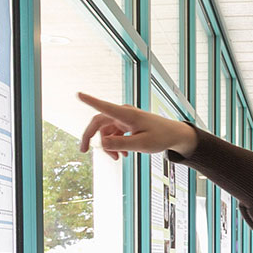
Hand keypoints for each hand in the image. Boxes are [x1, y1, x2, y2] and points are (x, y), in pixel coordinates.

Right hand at [77, 92, 197, 159]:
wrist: (174, 135)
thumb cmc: (160, 137)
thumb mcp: (141, 144)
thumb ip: (120, 144)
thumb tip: (101, 144)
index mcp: (126, 115)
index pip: (104, 107)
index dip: (90, 101)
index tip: (78, 94)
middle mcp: (123, 114)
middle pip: (99, 122)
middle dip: (90, 136)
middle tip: (83, 151)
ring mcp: (124, 119)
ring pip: (106, 131)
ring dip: (108, 145)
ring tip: (117, 159)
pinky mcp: (127, 124)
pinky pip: (114, 134)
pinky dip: (115, 145)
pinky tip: (122, 155)